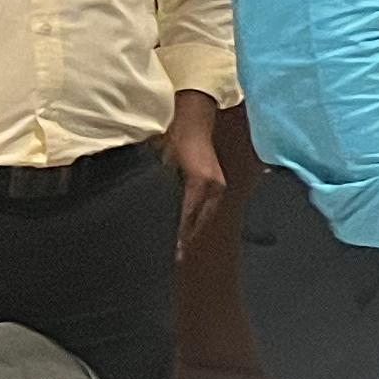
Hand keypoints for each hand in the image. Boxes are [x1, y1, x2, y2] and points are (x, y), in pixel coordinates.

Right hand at [164, 96, 227, 255]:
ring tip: (176, 250)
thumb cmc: (181, 142)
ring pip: (196, 216)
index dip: (191, 231)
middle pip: (200, 219)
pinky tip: (178, 235)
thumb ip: (176, 183)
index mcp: (210, 187)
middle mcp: (215, 188)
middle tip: (177, 255)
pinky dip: (184, 221)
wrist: (189, 122)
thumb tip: (163, 197)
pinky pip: (190, 207)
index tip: (182, 248)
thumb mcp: (179, 167)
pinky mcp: (201, 180)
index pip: (200, 214)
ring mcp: (211, 185)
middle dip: (188, 237)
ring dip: (185, 233)